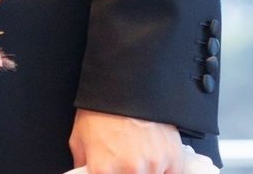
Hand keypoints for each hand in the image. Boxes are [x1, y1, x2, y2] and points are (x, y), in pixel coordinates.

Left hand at [69, 107, 186, 173]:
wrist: (123, 86)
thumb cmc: (100, 111)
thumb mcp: (79, 137)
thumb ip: (82, 165)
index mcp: (103, 169)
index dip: (108, 173)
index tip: (111, 169)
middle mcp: (130, 171)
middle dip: (126, 171)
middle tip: (125, 160)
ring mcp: (153, 166)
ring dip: (146, 170)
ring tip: (137, 154)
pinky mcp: (173, 159)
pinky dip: (164, 170)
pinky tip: (154, 156)